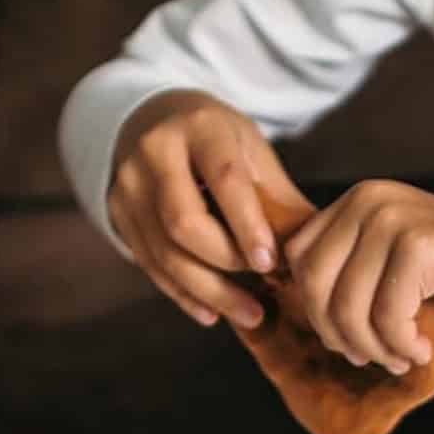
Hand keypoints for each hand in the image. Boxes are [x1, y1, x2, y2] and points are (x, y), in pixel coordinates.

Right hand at [108, 91, 308, 331]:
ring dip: (210, 292)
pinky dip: (184, 295)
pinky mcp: (118, 215)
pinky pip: (151, 267)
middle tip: (264, 285)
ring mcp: (129, 186)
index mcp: (199, 126)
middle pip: (184, 223)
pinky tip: (213, 313)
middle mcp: (155, 153)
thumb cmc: (214, 139)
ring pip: (165, 254)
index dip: (247, 225)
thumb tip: (315, 249)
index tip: (270, 262)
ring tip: (250, 314)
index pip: (224, 178)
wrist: (149, 118)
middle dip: (226, 263)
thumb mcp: (249, 149)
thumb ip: (278, 198)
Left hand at [282, 181, 433, 376]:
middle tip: (374, 356)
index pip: (298, 259)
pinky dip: (402, 344)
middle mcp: (369, 200)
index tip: (350, 339)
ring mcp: (393, 218)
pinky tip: (424, 348)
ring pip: (349, 306)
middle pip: (314, 285)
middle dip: (338, 334)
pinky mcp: (419, 245)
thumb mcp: (393, 270)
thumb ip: (351, 277)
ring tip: (403, 356)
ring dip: (374, 347)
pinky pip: (387, 315)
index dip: (314, 310)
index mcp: (356, 202)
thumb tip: (304, 314)